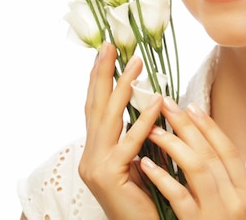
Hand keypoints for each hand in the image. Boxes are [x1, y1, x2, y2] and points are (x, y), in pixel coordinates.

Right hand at [79, 43, 161, 219]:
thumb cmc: (147, 199)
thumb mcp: (140, 160)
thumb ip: (139, 136)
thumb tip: (152, 102)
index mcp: (96, 151)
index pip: (96, 108)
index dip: (100, 79)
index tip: (106, 53)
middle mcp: (90, 155)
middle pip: (95, 106)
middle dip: (102, 73)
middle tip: (110, 46)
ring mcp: (95, 166)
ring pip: (109, 118)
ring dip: (122, 87)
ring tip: (135, 63)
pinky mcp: (108, 176)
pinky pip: (129, 142)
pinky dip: (143, 120)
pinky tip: (156, 101)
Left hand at [140, 97, 245, 219]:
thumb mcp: (240, 215)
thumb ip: (228, 188)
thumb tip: (207, 155)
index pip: (228, 151)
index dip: (209, 127)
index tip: (191, 107)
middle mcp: (237, 202)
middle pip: (211, 153)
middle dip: (187, 126)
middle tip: (167, 106)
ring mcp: (219, 215)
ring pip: (198, 168)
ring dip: (173, 145)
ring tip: (152, 131)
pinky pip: (179, 197)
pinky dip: (162, 178)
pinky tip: (146, 165)